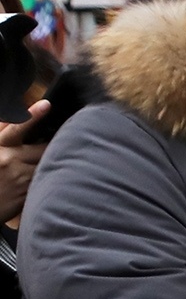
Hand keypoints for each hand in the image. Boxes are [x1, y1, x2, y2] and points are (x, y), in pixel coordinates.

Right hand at [0, 100, 50, 222]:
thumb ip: (4, 132)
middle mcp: (11, 161)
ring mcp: (20, 178)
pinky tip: (54, 179)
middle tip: (65, 141)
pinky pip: (48, 181)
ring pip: (49, 164)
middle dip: (54, 146)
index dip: (33, 115)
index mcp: (0, 146)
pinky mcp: (28, 194)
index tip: (46, 105)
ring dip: (56, 162)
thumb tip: (21, 116)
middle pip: (45, 148)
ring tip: (62, 162)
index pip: (17, 128)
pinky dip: (52, 178)